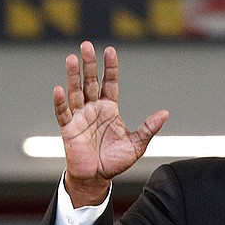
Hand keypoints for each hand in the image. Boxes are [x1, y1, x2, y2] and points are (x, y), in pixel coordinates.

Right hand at [54, 41, 168, 204]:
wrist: (96, 179)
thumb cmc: (115, 161)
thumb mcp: (136, 144)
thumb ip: (148, 128)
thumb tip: (165, 113)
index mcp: (109, 108)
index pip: (109, 82)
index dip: (110, 67)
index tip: (110, 50)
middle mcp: (93, 108)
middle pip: (91, 81)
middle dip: (89, 64)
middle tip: (86, 45)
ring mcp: (80, 117)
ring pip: (75, 92)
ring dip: (73, 75)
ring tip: (71, 58)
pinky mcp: (68, 129)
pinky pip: (63, 113)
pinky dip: (60, 102)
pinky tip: (59, 88)